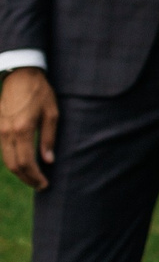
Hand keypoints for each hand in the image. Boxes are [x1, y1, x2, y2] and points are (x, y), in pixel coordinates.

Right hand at [0, 68, 58, 190]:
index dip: (35, 177)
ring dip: (19, 171)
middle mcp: (6, 132)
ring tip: (34, 177)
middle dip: (27, 178)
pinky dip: (13, 160)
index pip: (26, 162)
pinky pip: (3, 150)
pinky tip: (25, 163)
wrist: (20, 76)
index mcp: (22, 129)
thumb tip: (48, 161)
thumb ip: (49, 138)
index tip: (45, 184)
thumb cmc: (40, 93)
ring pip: (6, 159)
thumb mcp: (52, 113)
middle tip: (40, 185)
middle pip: (13, 165)